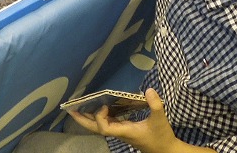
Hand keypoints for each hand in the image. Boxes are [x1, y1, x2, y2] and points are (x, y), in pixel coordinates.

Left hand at [68, 89, 185, 152]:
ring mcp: (121, 132)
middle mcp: (119, 132)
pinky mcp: (124, 130)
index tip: (103, 104)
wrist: (165, 151)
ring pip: (100, 126)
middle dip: (82, 120)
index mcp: (124, 132)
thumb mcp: (160, 120)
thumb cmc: (161, 137)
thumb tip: (149, 90)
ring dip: (89, 117)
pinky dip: (101, 115)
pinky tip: (100, 107)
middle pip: (96, 129)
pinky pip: (107, 123)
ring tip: (79, 106)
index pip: (104, 128)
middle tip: (70, 109)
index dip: (99, 117)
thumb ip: (155, 105)